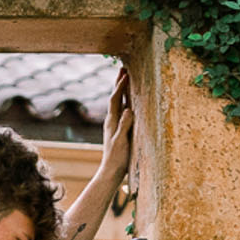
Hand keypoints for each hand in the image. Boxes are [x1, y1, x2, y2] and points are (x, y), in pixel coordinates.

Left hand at [102, 69, 132, 184]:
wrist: (111, 171)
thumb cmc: (117, 158)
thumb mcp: (121, 142)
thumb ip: (124, 126)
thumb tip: (128, 109)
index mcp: (111, 121)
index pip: (115, 99)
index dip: (120, 86)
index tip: (126, 74)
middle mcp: (111, 120)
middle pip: (115, 97)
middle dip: (119, 83)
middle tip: (123, 69)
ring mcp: (114, 125)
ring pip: (118, 103)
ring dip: (122, 90)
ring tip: (126, 79)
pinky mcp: (118, 130)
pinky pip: (122, 110)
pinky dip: (125, 101)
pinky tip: (128, 100)